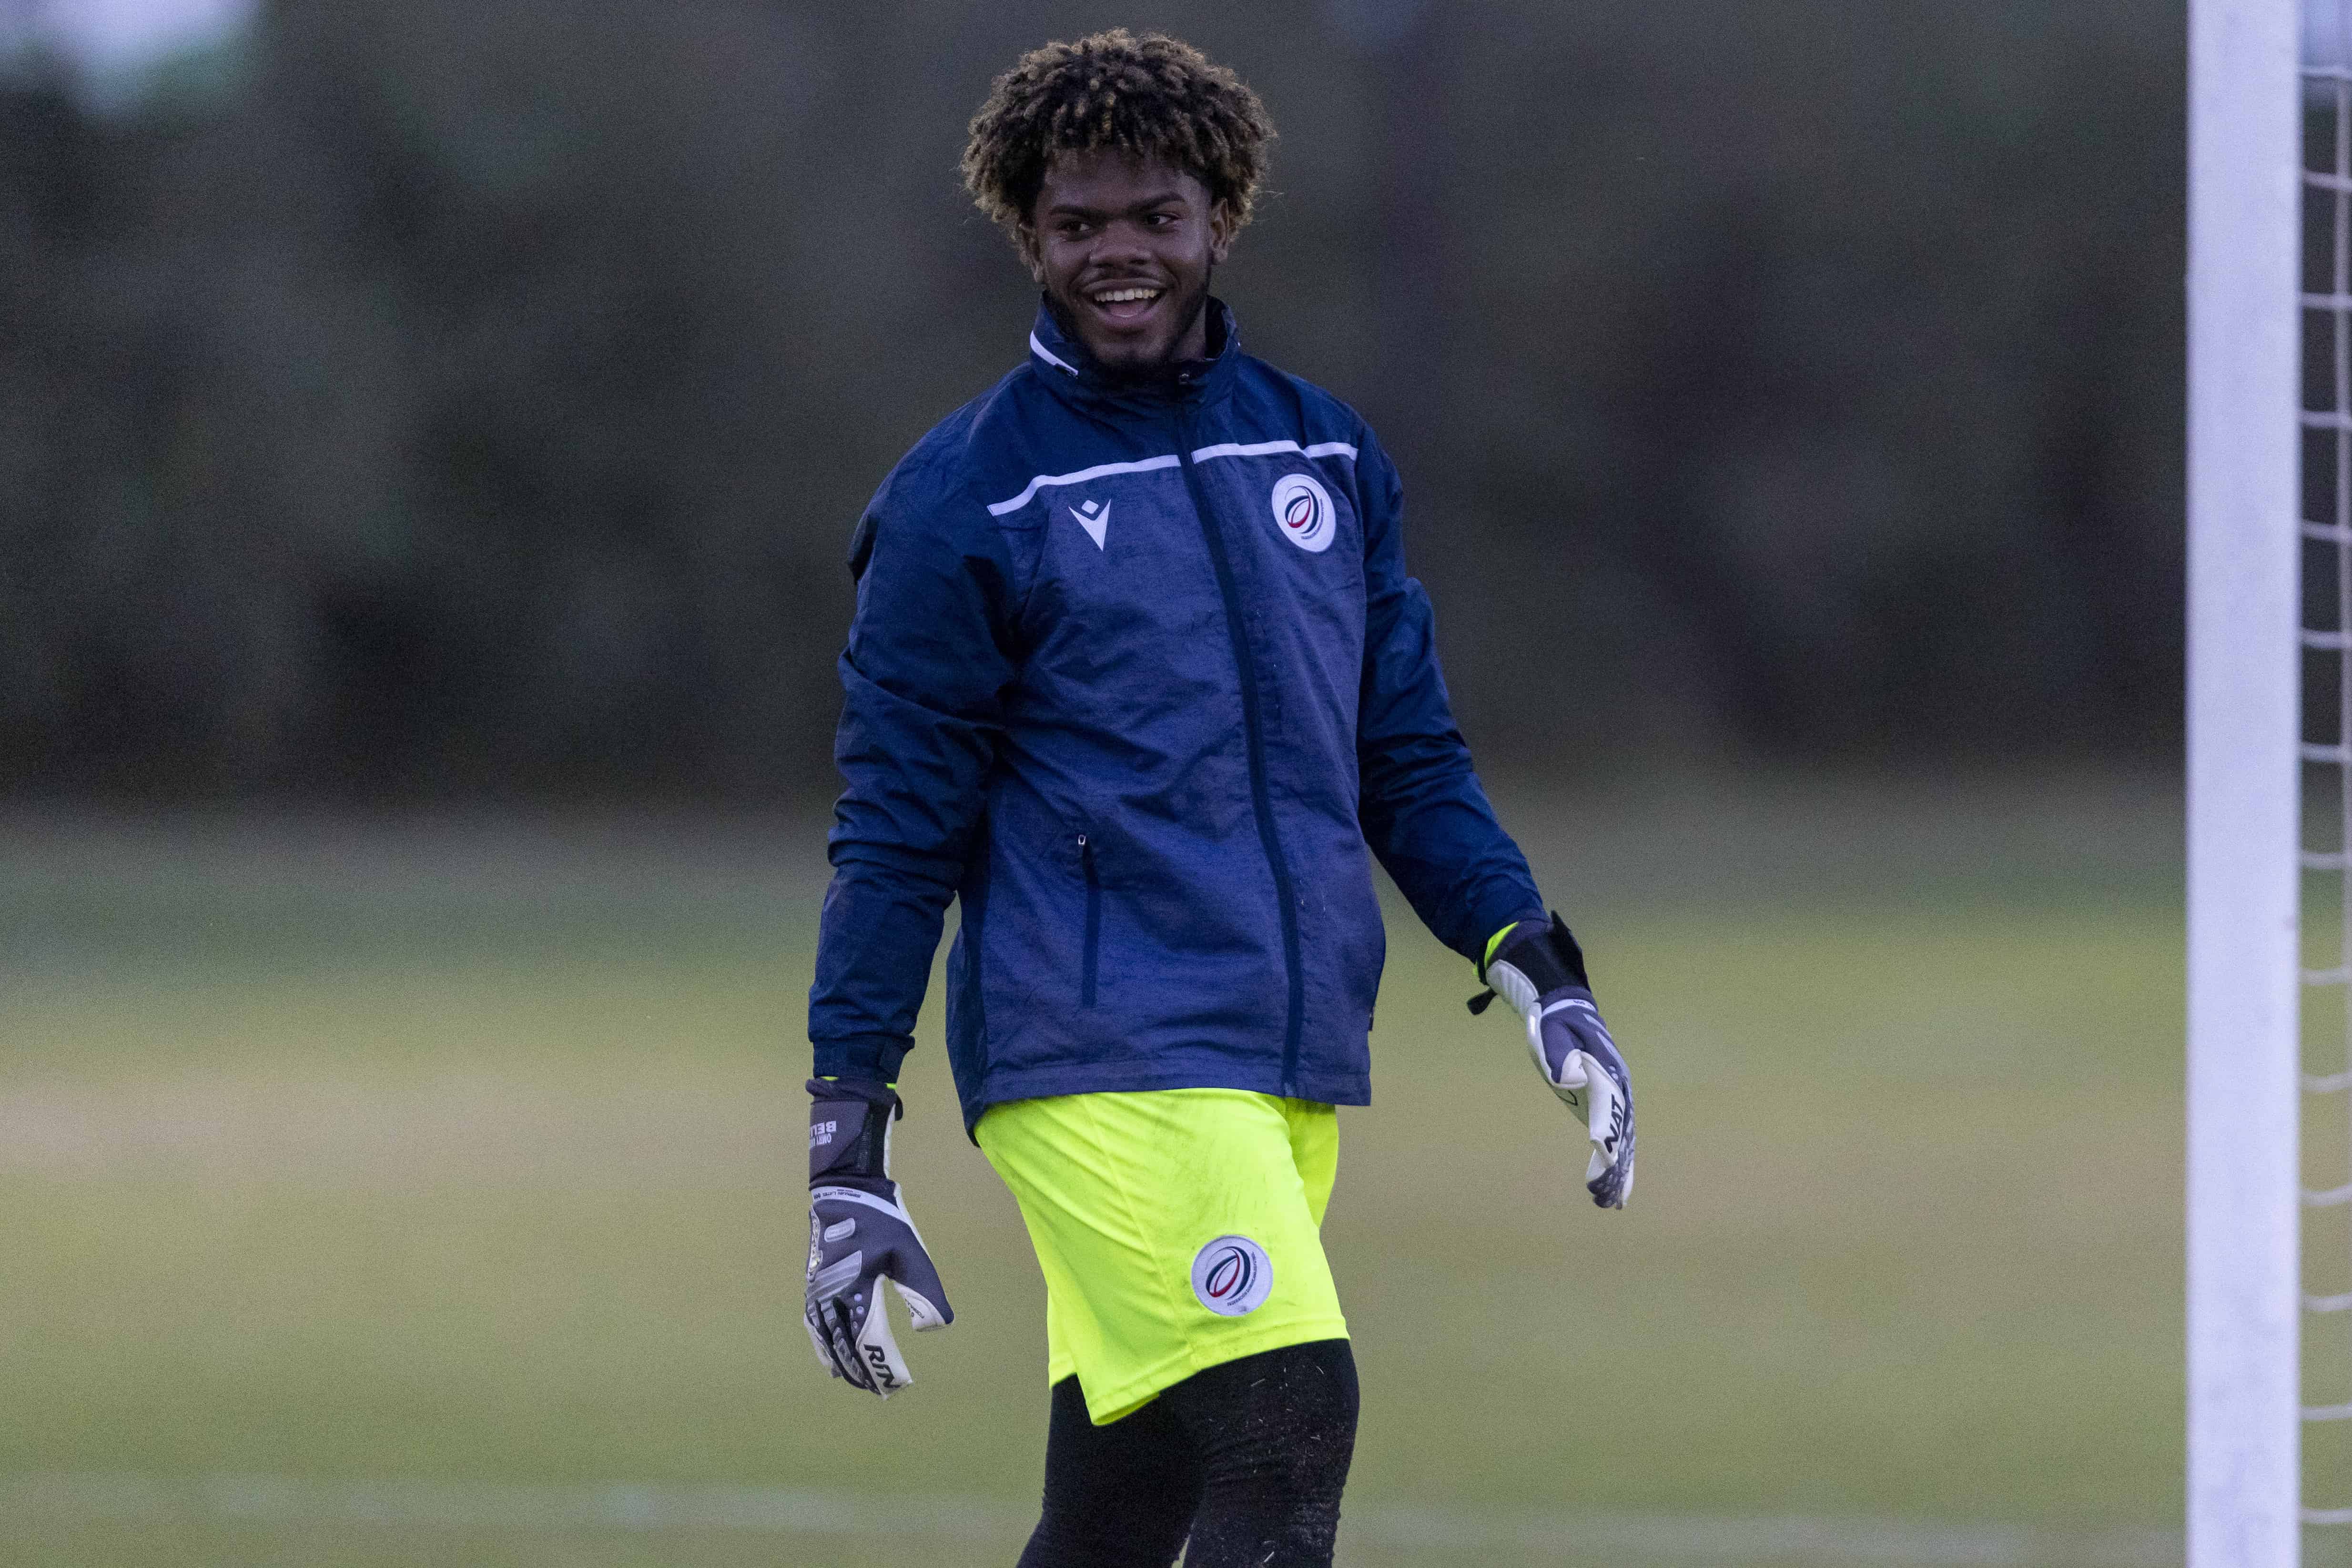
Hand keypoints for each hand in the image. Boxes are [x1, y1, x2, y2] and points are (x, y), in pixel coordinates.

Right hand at [805, 1080, 953, 1394]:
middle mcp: (830, 1293)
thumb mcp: (911, 1252)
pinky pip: (814, 1326)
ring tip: (861, 1382)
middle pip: (846, 1344)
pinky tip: (832, 1362)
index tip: (902, 1383)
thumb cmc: (882, 1220)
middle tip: (885, 1391)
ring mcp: (817, 1290)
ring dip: (844, 1363)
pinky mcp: (812, 1286)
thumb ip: (924, 1291)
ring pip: (827, 1339)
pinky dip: (823, 1347)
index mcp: (856, 1285)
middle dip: (865, 1370)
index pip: (871, 1337)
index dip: (885, 1364)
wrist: (844, 1189)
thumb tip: (932, 1328)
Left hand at [1476, 913, 1635, 1208]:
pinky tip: (1614, 1187)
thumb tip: (1569, 1078)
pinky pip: (1616, 1136)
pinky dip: (1618, 1161)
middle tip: (1607, 1197)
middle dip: (1616, 1163)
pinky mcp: (1604, 1105)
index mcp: (1607, 1070)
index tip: (1601, 1156)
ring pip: (1623, 1138)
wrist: (1569, 1010)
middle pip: (1621, 1130)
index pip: (1608, 1106)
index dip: (1605, 1131)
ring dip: (1619, 1169)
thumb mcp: (1551, 1032)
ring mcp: (1614, 1098)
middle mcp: (1618, 1087)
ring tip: (1613, 1202)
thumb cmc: (1558, 1022)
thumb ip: (1558, 1055)